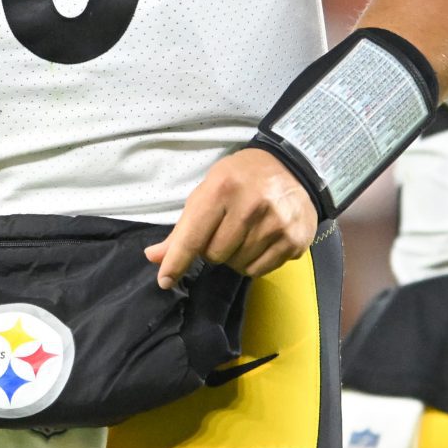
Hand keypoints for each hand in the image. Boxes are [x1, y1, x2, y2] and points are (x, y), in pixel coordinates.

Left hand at [147, 147, 318, 289]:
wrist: (292, 167)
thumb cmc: (240, 178)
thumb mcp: (207, 190)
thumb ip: (182, 228)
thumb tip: (153, 257)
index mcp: (222, 189)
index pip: (193, 237)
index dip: (177, 261)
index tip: (165, 280)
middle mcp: (251, 206)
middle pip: (215, 256)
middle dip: (212, 250)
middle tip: (223, 230)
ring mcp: (276, 225)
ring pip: (237, 266)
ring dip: (233, 257)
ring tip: (243, 233)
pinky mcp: (294, 241)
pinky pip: (259, 270)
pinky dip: (253, 263)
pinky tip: (259, 241)